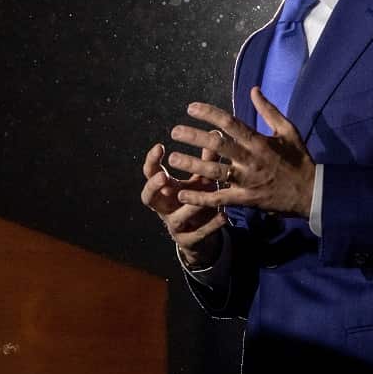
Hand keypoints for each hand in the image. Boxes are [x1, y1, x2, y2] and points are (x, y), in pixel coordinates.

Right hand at [140, 142, 226, 266]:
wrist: (203, 234)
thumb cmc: (198, 199)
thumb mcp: (202, 179)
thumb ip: (206, 159)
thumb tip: (215, 132)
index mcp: (165, 189)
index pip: (150, 173)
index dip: (152, 161)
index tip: (160, 146)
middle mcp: (165, 207)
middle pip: (148, 198)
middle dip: (153, 187)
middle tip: (163, 177)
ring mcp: (174, 225)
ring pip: (176, 218)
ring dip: (189, 206)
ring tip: (203, 195)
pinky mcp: (188, 241)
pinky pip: (198, 234)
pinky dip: (211, 225)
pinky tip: (224, 215)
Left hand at [165, 87, 315, 217]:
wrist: (311, 193)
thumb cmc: (299, 159)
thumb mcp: (288, 130)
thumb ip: (269, 110)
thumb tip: (253, 90)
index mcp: (259, 141)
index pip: (230, 123)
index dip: (209, 114)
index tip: (191, 108)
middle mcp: (250, 160)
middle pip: (217, 145)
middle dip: (194, 137)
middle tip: (174, 132)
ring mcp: (247, 180)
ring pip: (214, 172)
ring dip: (192, 165)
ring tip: (172, 159)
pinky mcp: (245, 199)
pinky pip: (219, 199)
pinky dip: (200, 197)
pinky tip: (182, 193)